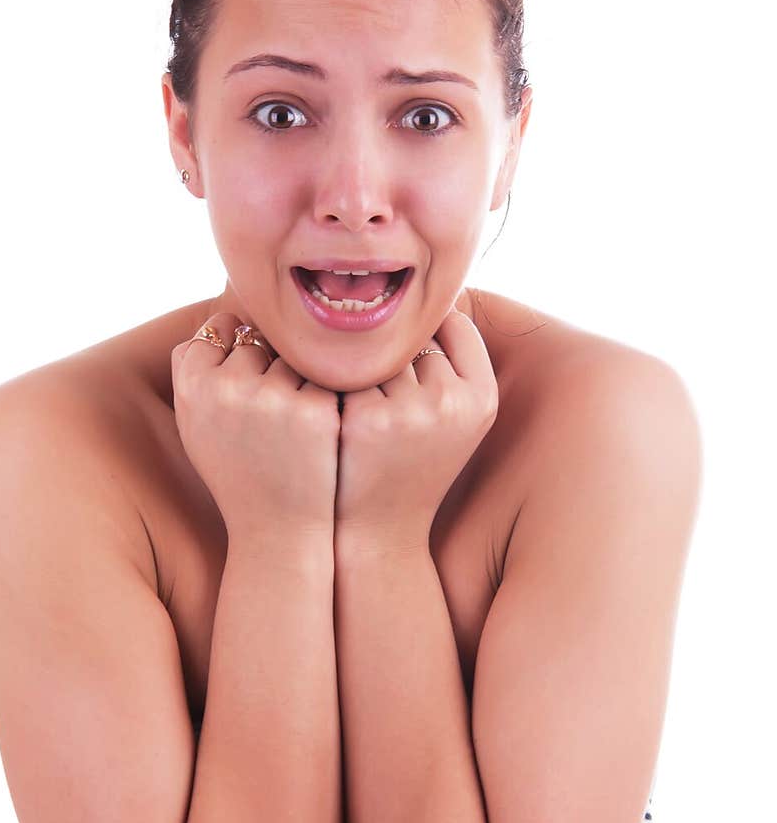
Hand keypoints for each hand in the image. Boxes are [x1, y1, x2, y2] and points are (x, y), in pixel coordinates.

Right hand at [171, 313, 340, 542]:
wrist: (277, 528)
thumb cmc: (237, 474)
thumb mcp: (196, 427)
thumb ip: (196, 375)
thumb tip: (218, 324)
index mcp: (192, 389)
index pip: (214, 330)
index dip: (231, 345)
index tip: (243, 373)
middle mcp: (228, 388)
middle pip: (255, 342)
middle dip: (265, 368)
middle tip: (267, 415)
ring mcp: (273, 399)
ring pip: (290, 358)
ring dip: (296, 382)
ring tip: (288, 430)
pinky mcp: (315, 411)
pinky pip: (322, 380)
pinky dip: (323, 399)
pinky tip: (315, 434)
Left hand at [335, 309, 498, 548]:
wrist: (378, 532)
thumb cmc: (413, 466)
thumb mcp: (455, 420)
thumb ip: (453, 361)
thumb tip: (435, 290)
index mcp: (484, 398)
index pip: (455, 323)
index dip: (428, 339)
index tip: (413, 369)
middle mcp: (452, 401)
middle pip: (413, 338)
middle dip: (394, 362)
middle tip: (389, 412)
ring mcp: (408, 410)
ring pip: (378, 353)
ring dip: (365, 373)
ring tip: (367, 420)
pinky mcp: (364, 420)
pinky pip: (345, 372)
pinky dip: (337, 388)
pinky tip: (340, 422)